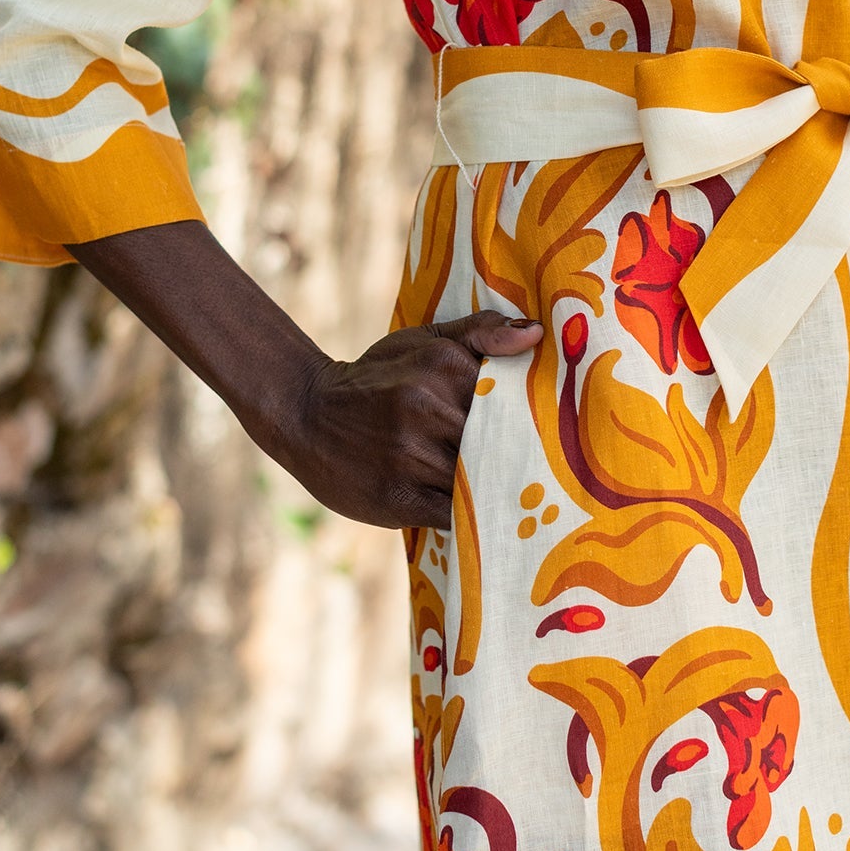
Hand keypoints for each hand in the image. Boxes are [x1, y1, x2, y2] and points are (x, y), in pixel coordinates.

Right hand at [279, 311, 543, 530]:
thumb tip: (538, 334)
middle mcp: (427, 409)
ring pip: (480, 480)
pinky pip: (455, 514)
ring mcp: (411, 456)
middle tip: (537, 467)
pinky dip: (472, 516)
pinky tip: (482, 514)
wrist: (306, 413)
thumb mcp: (421, 341)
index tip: (543, 432)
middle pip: (499, 441)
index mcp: (442, 366)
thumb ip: (480, 334)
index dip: (529, 418)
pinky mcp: (399, 499)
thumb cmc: (374, 376)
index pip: (510, 398)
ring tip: (514, 492)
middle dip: (515, 455)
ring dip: (496, 488)